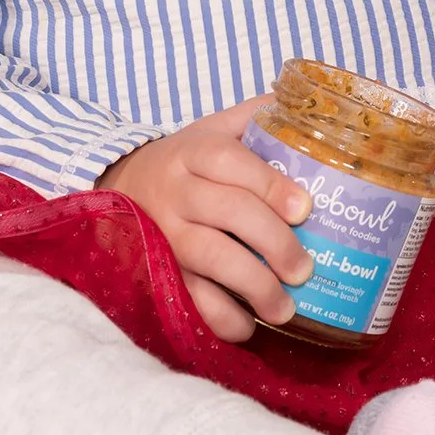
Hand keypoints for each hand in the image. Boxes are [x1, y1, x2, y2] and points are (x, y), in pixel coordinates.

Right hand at [97, 98, 313, 342]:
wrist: (121, 185)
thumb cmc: (185, 160)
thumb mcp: (212, 129)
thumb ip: (255, 118)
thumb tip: (314, 109)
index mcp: (194, 151)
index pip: (230, 162)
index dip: (269, 185)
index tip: (305, 208)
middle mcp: (177, 191)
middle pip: (228, 212)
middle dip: (273, 241)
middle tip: (306, 268)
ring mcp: (164, 233)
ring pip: (210, 258)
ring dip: (253, 286)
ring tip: (286, 307)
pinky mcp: (157, 269)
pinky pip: (188, 297)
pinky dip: (220, 316)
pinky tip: (248, 325)